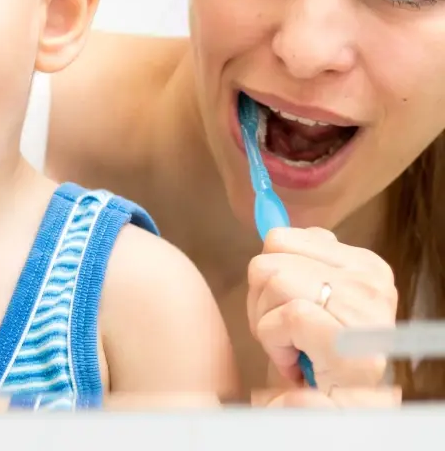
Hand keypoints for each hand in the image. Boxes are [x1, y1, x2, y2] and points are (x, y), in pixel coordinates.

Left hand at [247, 227, 396, 394]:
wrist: (335, 412)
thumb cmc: (314, 356)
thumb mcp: (309, 296)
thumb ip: (298, 260)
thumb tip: (269, 219)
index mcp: (364, 265)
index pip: (280, 238)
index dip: (269, 276)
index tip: (290, 307)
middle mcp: (370, 281)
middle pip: (267, 258)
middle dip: (262, 299)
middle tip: (288, 333)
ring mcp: (363, 308)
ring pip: (271, 281)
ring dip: (266, 321)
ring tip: (293, 345)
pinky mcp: (345, 337)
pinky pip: (282, 316)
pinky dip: (274, 342)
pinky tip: (296, 359)